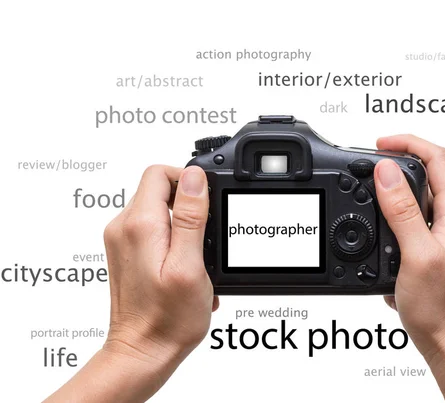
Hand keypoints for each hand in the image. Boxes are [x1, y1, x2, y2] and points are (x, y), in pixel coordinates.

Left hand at [45, 165, 217, 402]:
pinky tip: (186, 266)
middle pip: (159, 189)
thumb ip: (191, 217)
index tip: (206, 201)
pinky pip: (154, 229)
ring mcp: (122, 241)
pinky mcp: (127, 253)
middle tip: (205, 236)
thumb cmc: (167, 319)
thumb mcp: (190, 265)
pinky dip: (175, 240)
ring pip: (159, 210)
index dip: (189, 179)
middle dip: (189, 206)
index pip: (160, 173)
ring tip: (196, 257)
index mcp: (140, 225)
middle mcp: (124, 228)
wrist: (143, 352)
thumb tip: (194, 177)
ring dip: (184, 226)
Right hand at [373, 135, 444, 401]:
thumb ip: (402, 211)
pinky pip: (420, 227)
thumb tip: (386, 172)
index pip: (438, 159)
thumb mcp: (416, 255)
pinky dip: (398, 225)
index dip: (408, 143)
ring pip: (423, 203)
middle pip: (431, 176)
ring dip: (396, 199)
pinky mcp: (444, 255)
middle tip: (369, 171)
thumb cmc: (444, 310)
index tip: (380, 144)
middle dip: (397, 168)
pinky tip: (384, 244)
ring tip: (371, 209)